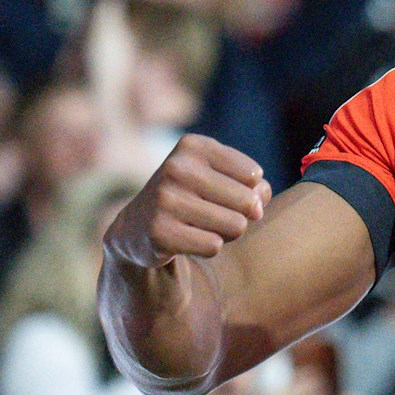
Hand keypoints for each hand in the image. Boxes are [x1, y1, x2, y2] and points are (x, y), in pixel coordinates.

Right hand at [103, 134, 270, 269]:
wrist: (136, 228)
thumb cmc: (193, 198)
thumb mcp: (221, 178)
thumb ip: (255, 187)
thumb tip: (257, 208)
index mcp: (193, 146)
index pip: (253, 175)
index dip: (250, 191)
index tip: (226, 194)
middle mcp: (177, 167)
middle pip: (248, 201)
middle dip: (242, 215)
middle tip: (216, 214)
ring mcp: (165, 199)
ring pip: (235, 226)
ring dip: (228, 233)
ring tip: (204, 227)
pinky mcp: (160, 231)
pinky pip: (214, 246)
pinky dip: (209, 248)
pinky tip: (189, 239)